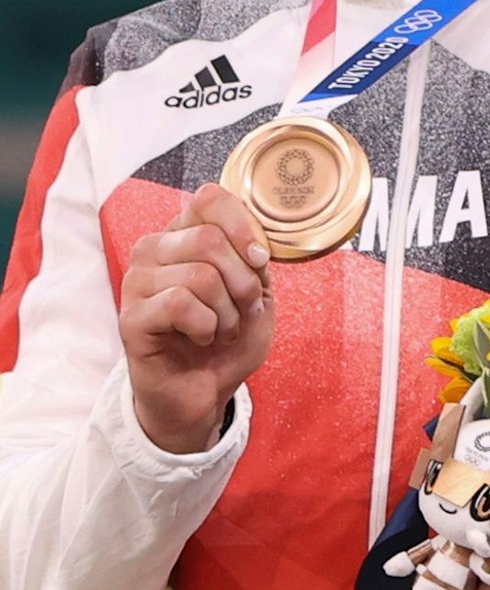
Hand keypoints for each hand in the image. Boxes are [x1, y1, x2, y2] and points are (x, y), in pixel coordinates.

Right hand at [119, 183, 273, 452]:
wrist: (205, 390)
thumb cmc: (228, 337)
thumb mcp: (256, 292)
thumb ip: (254, 260)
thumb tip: (252, 246)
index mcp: (184, 235)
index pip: (209, 198)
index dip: (244, 226)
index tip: (260, 260)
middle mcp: (154, 250)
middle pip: (210, 239)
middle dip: (244, 280)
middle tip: (245, 309)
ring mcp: (137, 282)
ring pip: (200, 274)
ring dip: (228, 310)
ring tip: (223, 328)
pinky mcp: (130, 317)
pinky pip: (180, 304)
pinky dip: (207, 325)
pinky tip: (202, 337)